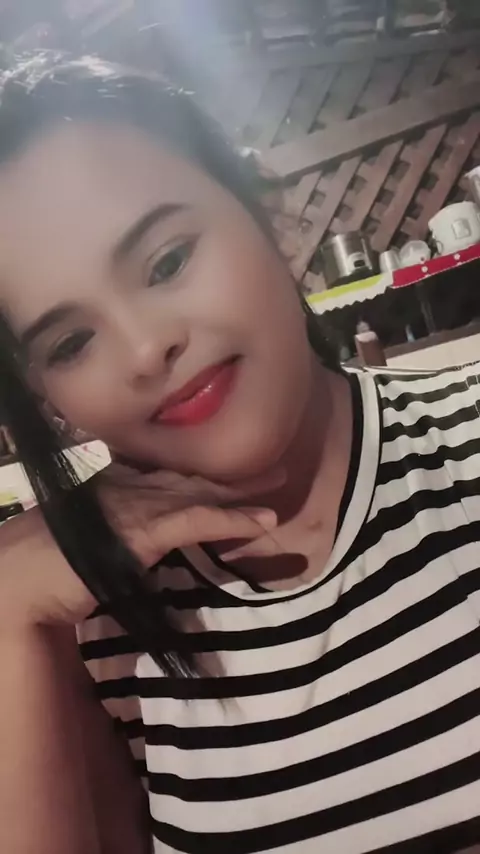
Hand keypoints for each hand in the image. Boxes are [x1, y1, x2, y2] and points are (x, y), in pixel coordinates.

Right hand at [0, 463, 281, 631]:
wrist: (15, 583)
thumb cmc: (43, 572)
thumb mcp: (88, 547)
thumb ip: (118, 542)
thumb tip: (142, 550)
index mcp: (113, 487)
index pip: (168, 478)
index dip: (203, 478)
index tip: (233, 478)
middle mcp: (126, 486)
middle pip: (189, 478)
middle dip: (231, 476)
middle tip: (273, 468)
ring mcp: (134, 504)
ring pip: (199, 494)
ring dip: (242, 494)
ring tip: (279, 486)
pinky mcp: (142, 530)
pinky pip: (196, 521)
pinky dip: (231, 520)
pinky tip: (261, 521)